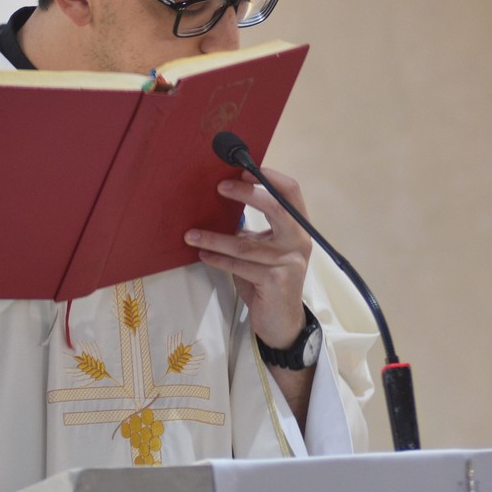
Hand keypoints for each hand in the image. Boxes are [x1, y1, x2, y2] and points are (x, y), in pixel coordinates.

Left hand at [185, 169, 311, 349]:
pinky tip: (202, 254)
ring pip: (247, 243)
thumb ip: (251, 229)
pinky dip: (219, 259)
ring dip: (215, 236)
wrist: (282, 321)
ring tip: (191, 233)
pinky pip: (240, 265)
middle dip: (247, 194)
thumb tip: (221, 203)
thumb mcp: (263, 249)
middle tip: (219, 187)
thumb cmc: (268, 279)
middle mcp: (299, 241)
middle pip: (277, 207)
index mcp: (298, 227)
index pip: (291, 192)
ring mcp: (290, 262)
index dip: (269, 177)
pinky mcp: (276, 281)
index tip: (243, 170)